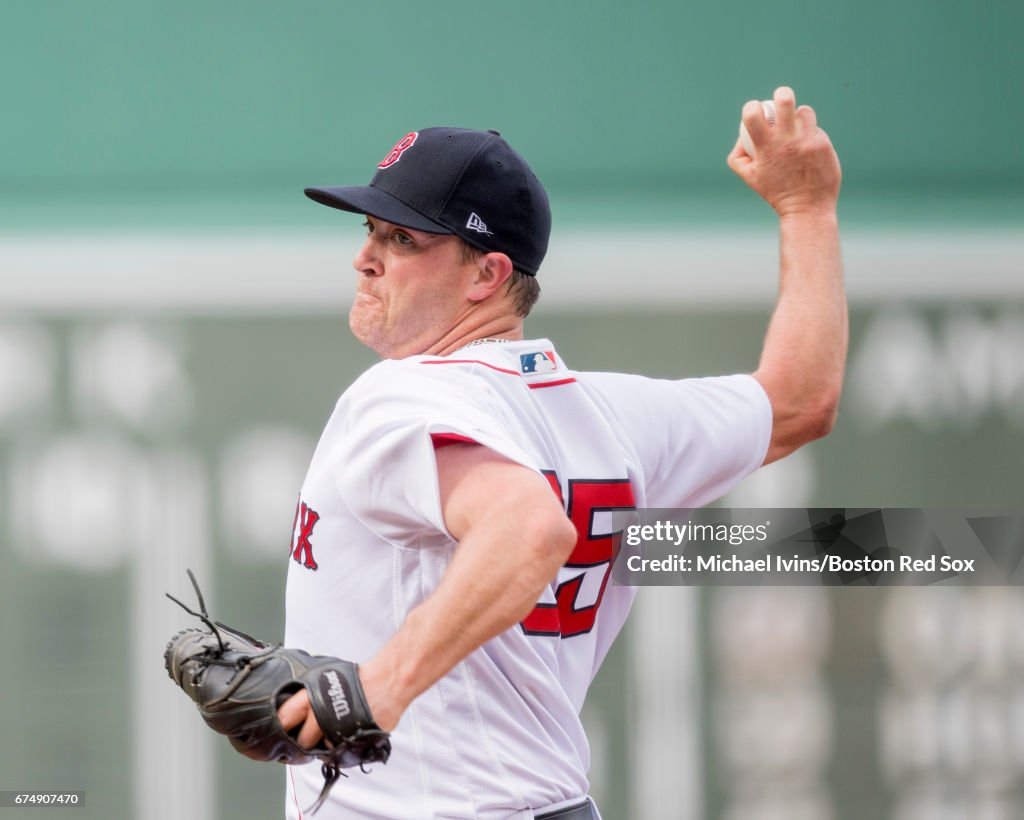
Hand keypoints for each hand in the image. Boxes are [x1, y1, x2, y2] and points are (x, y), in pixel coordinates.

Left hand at [276, 664, 400, 744]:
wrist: (386, 683)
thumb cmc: (356, 678)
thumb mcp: (323, 677)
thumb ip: (306, 694)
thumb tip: (290, 706)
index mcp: (309, 698)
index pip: (283, 720)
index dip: (280, 728)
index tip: (277, 734)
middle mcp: (319, 717)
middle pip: (303, 742)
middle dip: (306, 740)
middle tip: (312, 734)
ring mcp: (334, 732)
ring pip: (321, 749)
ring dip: (325, 745)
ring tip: (334, 730)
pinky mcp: (349, 744)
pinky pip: (339, 752)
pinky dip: (341, 747)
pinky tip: (346, 733)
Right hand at [727, 86, 840, 217]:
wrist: (806, 208)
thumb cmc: (776, 193)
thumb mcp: (750, 178)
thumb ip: (738, 157)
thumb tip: (740, 137)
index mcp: (765, 147)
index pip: (753, 113)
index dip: (752, 106)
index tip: (756, 110)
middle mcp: (786, 140)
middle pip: (785, 100)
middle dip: (782, 93)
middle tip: (782, 98)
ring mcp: (807, 141)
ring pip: (804, 111)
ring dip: (800, 115)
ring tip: (797, 126)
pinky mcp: (823, 144)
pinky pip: (816, 130)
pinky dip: (811, 135)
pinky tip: (809, 149)